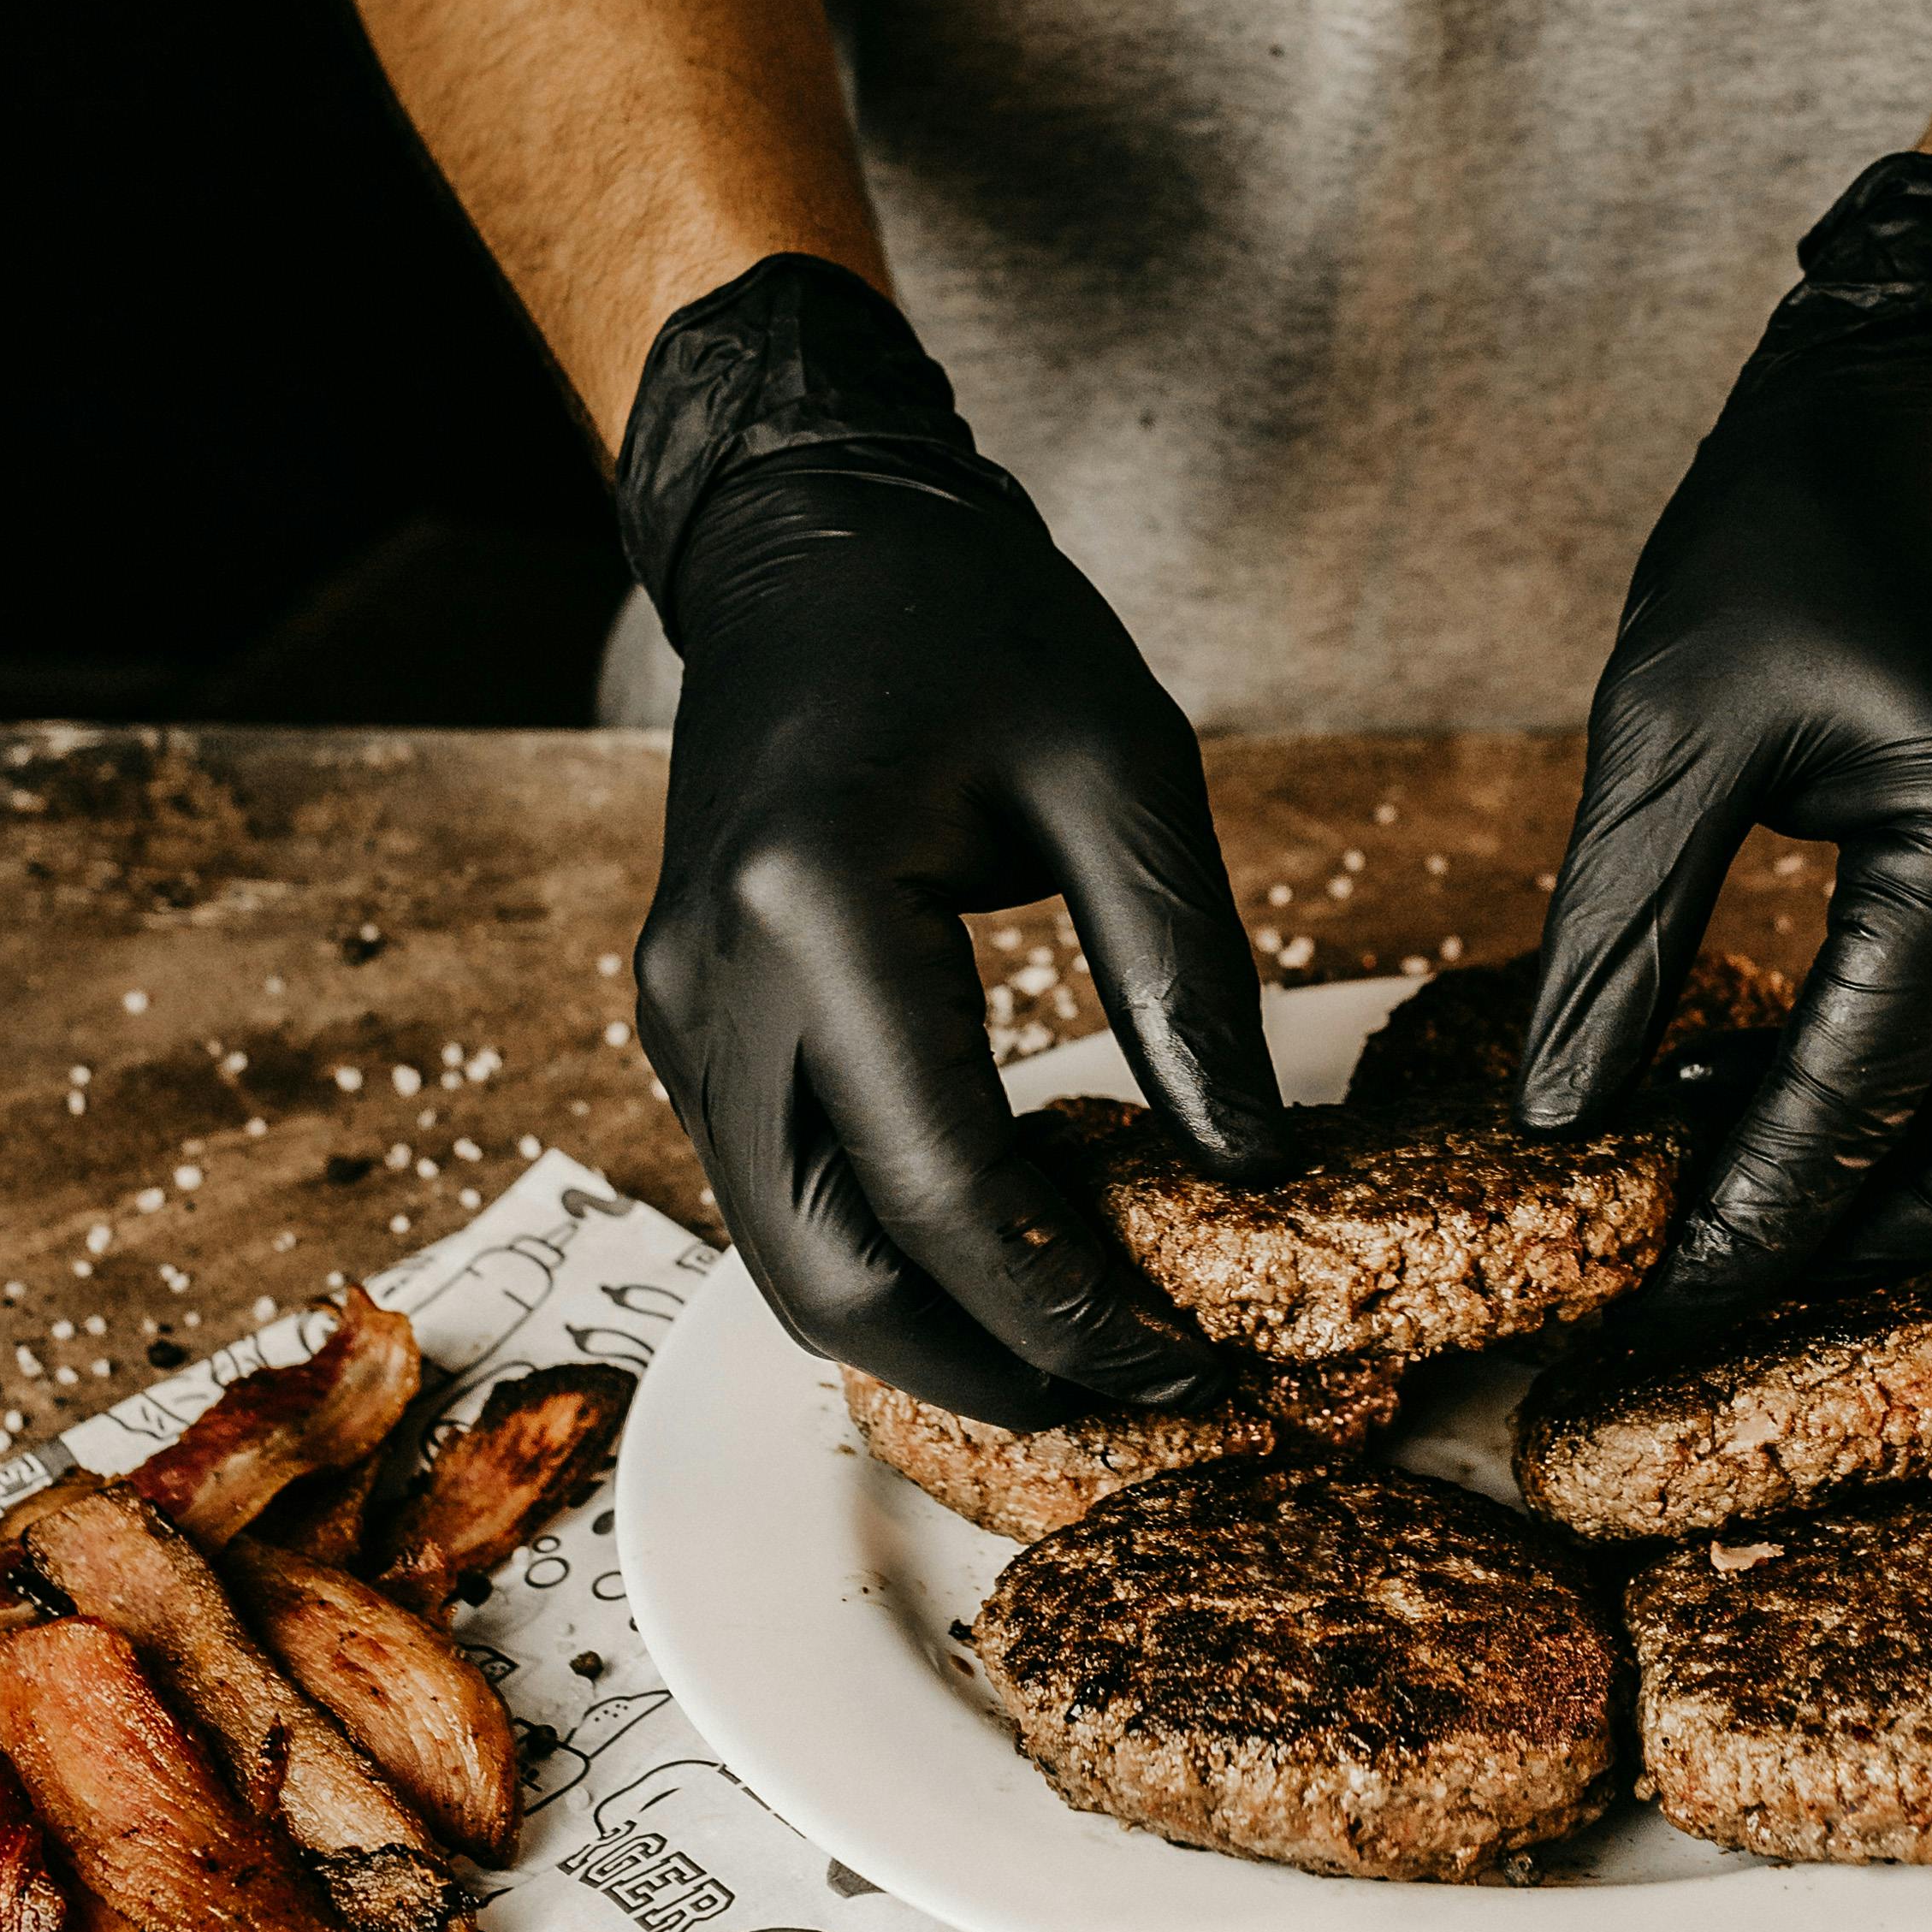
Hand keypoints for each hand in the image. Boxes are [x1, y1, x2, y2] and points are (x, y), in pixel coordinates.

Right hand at [625, 259, 1286, 1427]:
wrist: (814, 538)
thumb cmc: (971, 623)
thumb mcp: (1120, 768)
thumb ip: (1187, 973)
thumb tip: (1253, 1168)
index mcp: (816, 909)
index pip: (944, 1190)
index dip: (1070, 1310)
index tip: (1188, 1366)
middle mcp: (716, 986)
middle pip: (829, 1275)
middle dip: (983, 1369)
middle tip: (1137, 1392)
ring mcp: (679, 1013)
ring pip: (786, 1255)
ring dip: (928, 1323)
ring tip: (1085, 1335)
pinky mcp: (691, 1023)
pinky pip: (778, 1188)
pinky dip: (885, 1246)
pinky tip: (1010, 1234)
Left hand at [1517, 158, 1931, 1330]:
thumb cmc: (1795, 524)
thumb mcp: (1667, 729)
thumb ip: (1614, 942)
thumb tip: (1566, 1129)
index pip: (1847, 1107)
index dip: (1741, 1233)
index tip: (1648, 1326)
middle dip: (1838, 1247)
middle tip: (1691, 1287)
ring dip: (1886, 1174)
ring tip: (1723, 1177)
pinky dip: (1926, 1088)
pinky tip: (1794, 1071)